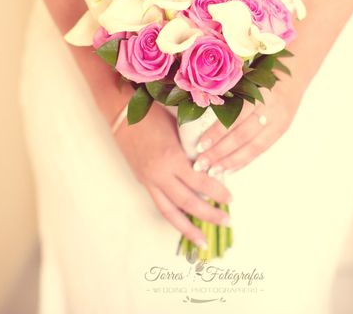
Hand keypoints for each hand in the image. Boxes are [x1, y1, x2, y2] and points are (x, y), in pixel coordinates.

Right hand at [113, 102, 231, 248]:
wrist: (121, 112)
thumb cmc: (153, 112)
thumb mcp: (179, 125)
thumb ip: (194, 145)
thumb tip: (214, 159)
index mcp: (171, 157)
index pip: (200, 182)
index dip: (217, 192)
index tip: (231, 199)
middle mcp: (159, 173)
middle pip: (187, 202)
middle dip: (208, 214)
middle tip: (226, 221)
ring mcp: (148, 179)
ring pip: (170, 211)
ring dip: (187, 228)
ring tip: (202, 241)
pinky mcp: (142, 181)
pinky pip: (160, 204)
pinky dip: (173, 216)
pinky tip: (184, 223)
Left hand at [193, 82, 303, 173]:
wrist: (295, 71)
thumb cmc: (262, 70)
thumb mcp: (245, 76)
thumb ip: (228, 92)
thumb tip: (198, 110)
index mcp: (259, 92)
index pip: (235, 118)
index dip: (217, 134)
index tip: (199, 145)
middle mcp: (271, 109)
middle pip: (242, 136)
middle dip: (220, 153)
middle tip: (200, 164)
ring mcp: (279, 122)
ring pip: (253, 147)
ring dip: (231, 162)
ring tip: (212, 172)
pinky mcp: (281, 130)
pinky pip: (261, 150)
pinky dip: (244, 161)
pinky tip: (229, 170)